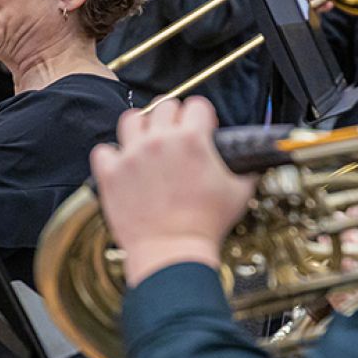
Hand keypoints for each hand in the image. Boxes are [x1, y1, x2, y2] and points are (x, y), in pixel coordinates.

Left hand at [90, 96, 255, 285]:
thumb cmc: (205, 225)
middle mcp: (159, 140)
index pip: (197, 105)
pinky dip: (112, 157)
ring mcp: (132, 155)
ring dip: (141, 128)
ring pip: (131, 119)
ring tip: (147, 145)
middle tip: (176, 139)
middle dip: (173, 119)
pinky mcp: (111, 174)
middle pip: (164, 106)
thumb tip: (253, 161)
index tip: (201, 129)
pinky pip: (104, 150)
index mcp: (192, 139)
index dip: (202, 117)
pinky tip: (123, 166)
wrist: (173, 252)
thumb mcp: (239, 192)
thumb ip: (248, 169)